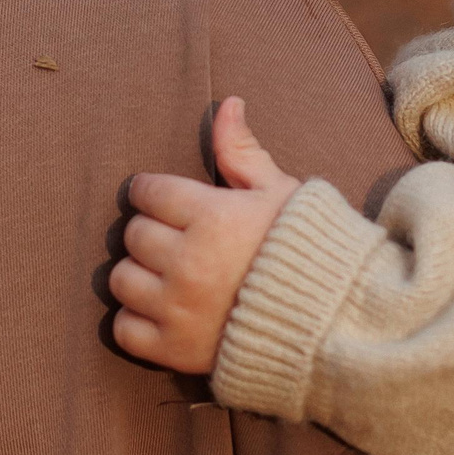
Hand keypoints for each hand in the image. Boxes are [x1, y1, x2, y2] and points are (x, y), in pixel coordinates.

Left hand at [111, 97, 301, 373]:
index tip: (162, 199)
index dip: (153, 192)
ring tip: (163, 273)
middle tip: (171, 237)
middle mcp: (188, 262)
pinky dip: (135, 319)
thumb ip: (242, 151)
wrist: (332, 325)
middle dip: (149, 231)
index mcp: (212, 217)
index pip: (149, 192)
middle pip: (133, 234)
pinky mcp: (175, 350)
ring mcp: (179, 309)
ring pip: (121, 280)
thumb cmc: (307, 250)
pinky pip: (125, 330)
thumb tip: (228, 103)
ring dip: (137, 273)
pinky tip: (161, 309)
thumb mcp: (280, 193)